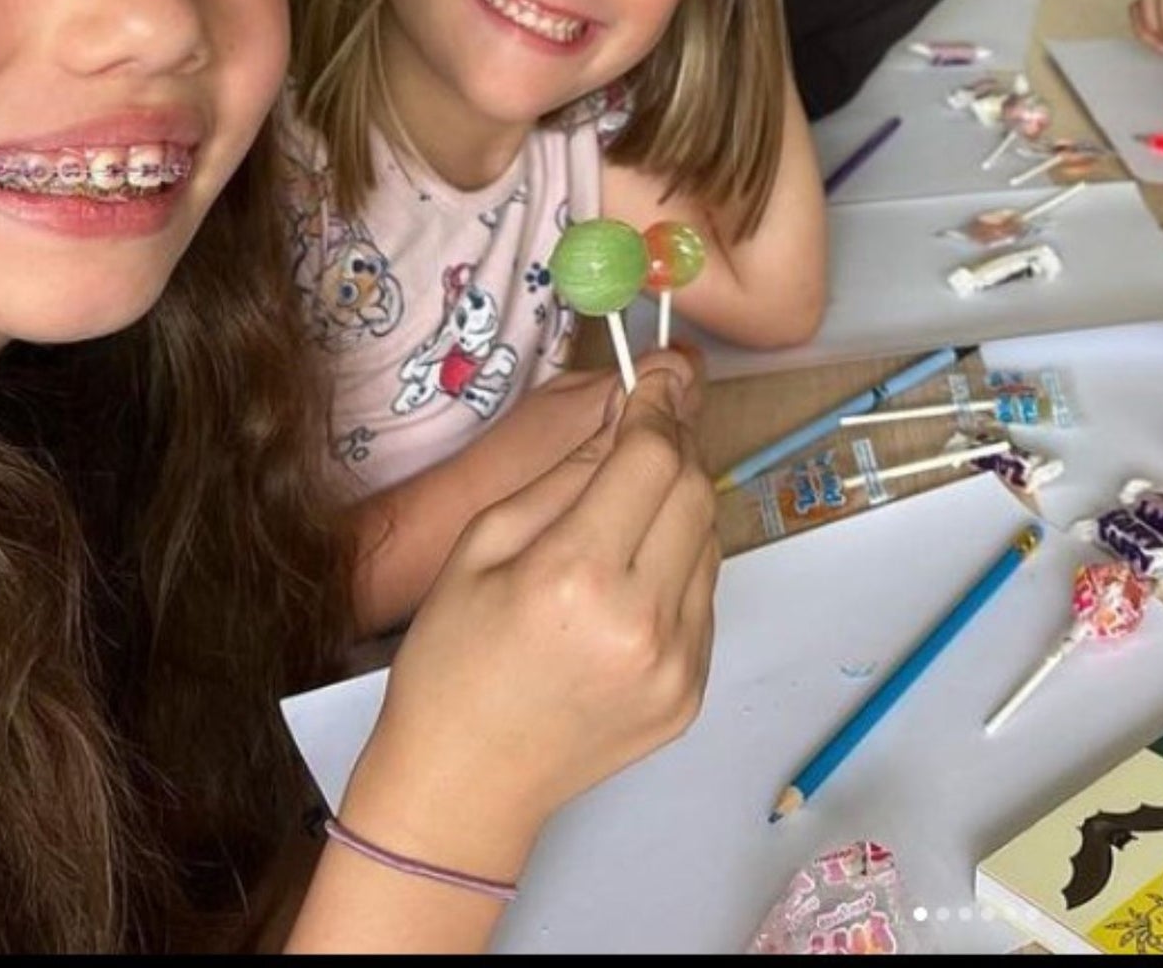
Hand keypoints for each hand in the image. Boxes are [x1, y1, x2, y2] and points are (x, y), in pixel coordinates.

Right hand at [339, 349, 718, 882]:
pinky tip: (629, 580)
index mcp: (575, 576)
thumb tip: (626, 410)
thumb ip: (565, 473)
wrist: (464, 788)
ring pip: (710, 537)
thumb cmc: (452, 662)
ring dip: (678, 506)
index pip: (653, 456)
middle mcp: (640, 620)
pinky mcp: (692, 691)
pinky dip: (680, 565)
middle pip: (695, 487)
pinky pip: (706, 594)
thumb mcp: (482, 544)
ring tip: (623, 517)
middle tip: (645, 428)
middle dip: (674, 445)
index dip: (660, 403)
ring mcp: (676, 663)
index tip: (659, 374)